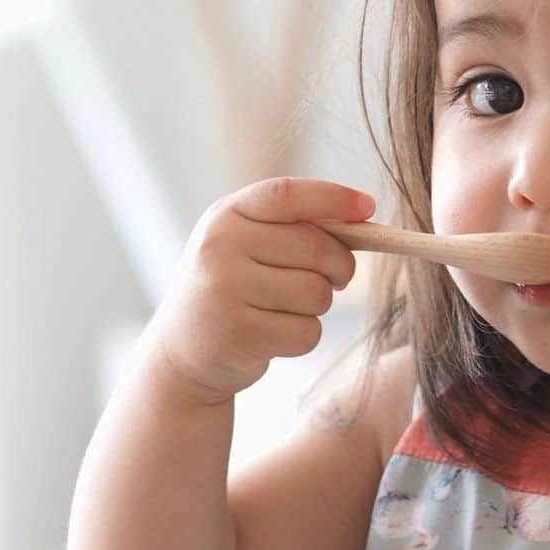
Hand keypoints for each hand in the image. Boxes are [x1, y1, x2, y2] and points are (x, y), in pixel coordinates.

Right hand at [149, 177, 373, 404]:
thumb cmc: (230, 292)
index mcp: (224, 217)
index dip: (333, 199)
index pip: (286, 195)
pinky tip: (276, 337)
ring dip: (316, 307)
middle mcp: (221, 248)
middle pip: (316, 248)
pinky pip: (307, 332)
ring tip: (286, 311)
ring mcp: (228, 291)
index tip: (368, 208)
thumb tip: (364, 218)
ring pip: (317, 294)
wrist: (182, 353)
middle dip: (339, 267)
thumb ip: (291, 229)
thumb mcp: (244, 247)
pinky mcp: (241, 334)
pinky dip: (304, 337)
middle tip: (335, 280)